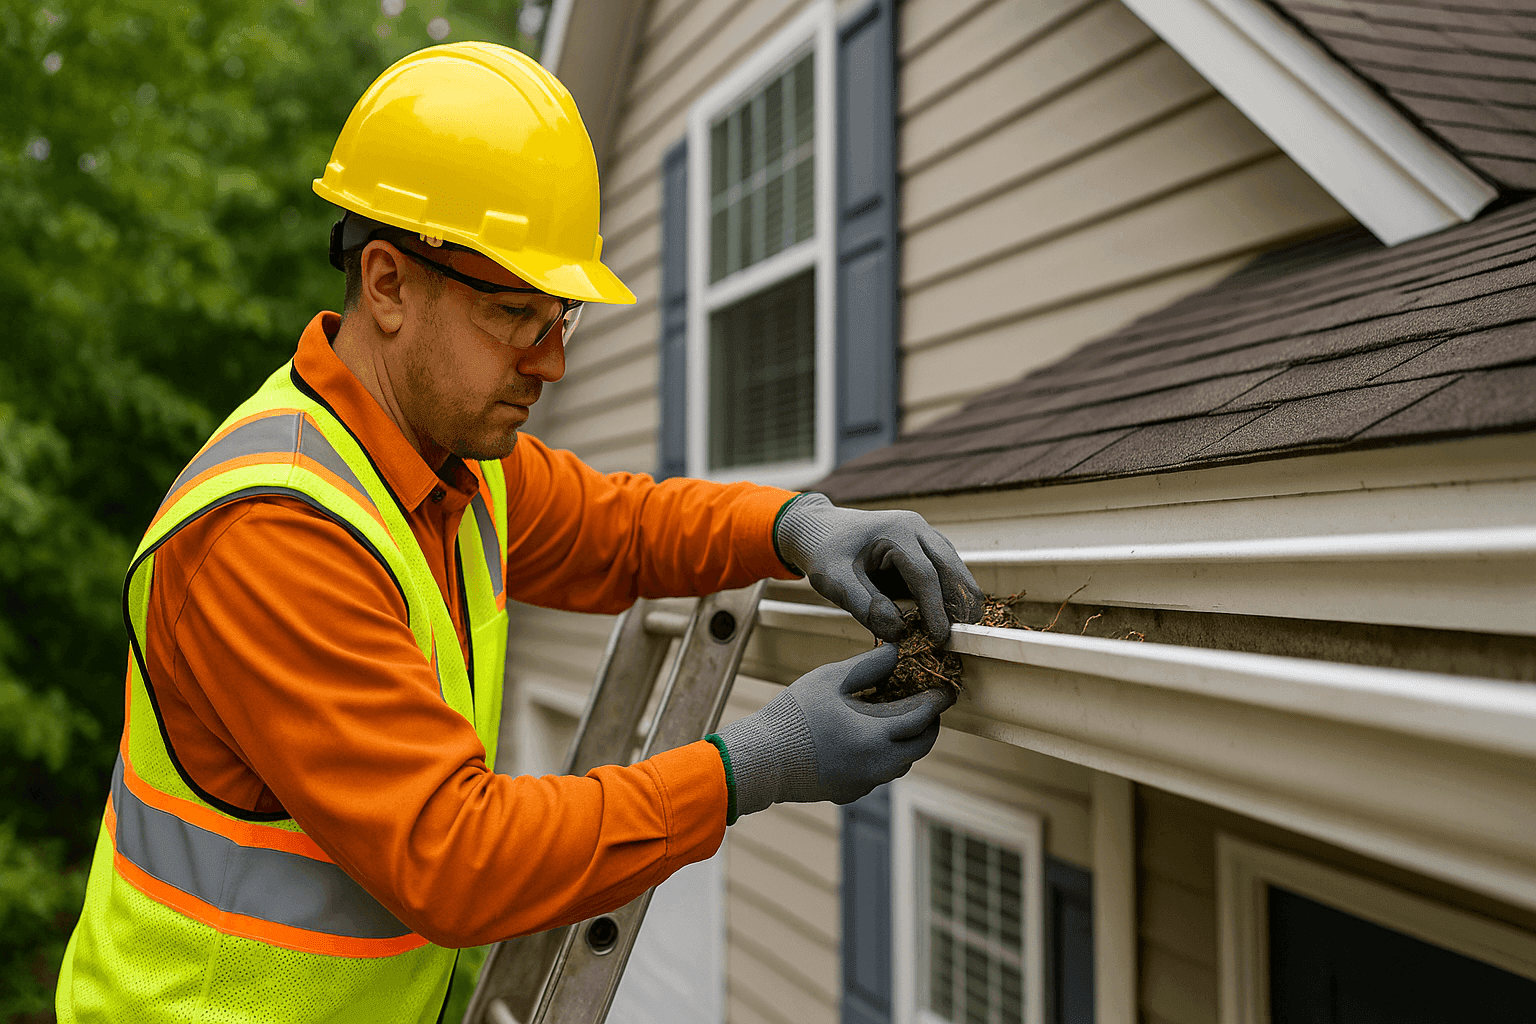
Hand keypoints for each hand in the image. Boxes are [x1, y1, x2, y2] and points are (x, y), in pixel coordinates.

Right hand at [718, 645, 953, 816]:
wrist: (761, 759)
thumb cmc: (793, 715)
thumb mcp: (830, 679)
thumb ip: (868, 665)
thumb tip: (895, 653)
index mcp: (877, 735)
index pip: (922, 718)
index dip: (937, 701)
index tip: (946, 689)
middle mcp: (877, 765)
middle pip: (920, 747)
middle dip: (929, 725)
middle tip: (927, 706)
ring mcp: (864, 783)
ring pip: (901, 764)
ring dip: (907, 743)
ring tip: (898, 720)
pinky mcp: (848, 792)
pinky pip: (878, 774)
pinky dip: (884, 757)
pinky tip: (868, 740)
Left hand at [775, 492, 983, 642]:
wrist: (819, 529)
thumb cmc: (824, 552)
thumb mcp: (834, 581)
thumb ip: (865, 606)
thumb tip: (899, 633)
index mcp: (896, 531)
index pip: (925, 574)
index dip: (935, 608)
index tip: (940, 638)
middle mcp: (916, 528)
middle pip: (951, 566)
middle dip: (962, 602)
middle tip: (967, 636)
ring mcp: (923, 535)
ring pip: (954, 567)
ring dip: (960, 597)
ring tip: (962, 631)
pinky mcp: (923, 547)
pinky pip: (944, 569)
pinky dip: (949, 592)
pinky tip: (949, 617)